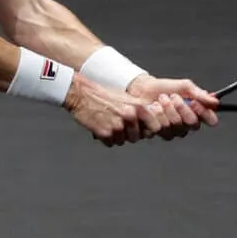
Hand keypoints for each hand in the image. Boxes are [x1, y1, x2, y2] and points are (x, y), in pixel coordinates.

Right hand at [63, 77, 181, 146]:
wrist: (82, 94)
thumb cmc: (104, 95)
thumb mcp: (128, 98)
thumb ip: (141, 111)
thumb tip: (152, 126)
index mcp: (138, 107)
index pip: (154, 128)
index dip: (147, 130)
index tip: (142, 128)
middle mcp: (130, 117)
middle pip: (137, 137)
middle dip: (129, 134)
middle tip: (118, 123)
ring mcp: (118, 126)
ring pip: (122, 141)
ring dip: (116, 136)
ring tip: (108, 122)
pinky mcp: (105, 133)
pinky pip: (110, 143)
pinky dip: (105, 138)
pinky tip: (101, 126)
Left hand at [125, 75, 219, 138]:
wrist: (142, 89)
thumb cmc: (164, 87)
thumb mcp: (184, 86)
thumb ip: (199, 94)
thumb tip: (215, 101)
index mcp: (196, 112)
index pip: (211, 120)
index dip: (204, 113)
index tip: (194, 103)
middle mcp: (187, 124)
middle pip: (192, 124)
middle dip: (182, 108)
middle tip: (173, 97)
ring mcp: (173, 130)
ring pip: (176, 126)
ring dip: (167, 110)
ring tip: (160, 99)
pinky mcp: (158, 132)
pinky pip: (161, 129)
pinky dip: (156, 115)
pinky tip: (152, 108)